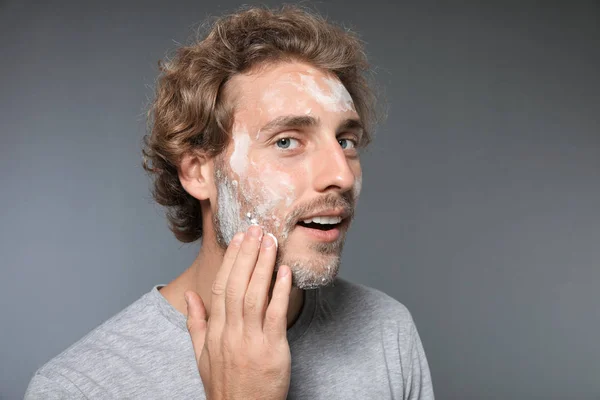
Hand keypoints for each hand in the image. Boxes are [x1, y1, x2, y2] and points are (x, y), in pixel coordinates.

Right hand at [185, 225, 291, 399]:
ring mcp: (250, 341)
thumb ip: (196, 324)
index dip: (230, 260)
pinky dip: (280, 291)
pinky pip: (276, 315)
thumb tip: (190, 296)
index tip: (238, 238)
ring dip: (262, 266)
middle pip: (236, 285)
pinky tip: (285, 272)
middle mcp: (230, 332)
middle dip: (247, 254)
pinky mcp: (272, 350)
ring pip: (254, 295)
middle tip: (256, 229)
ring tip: (270, 242)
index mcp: (214, 331)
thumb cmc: (225, 385)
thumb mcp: (202, 356)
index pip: (220, 287)